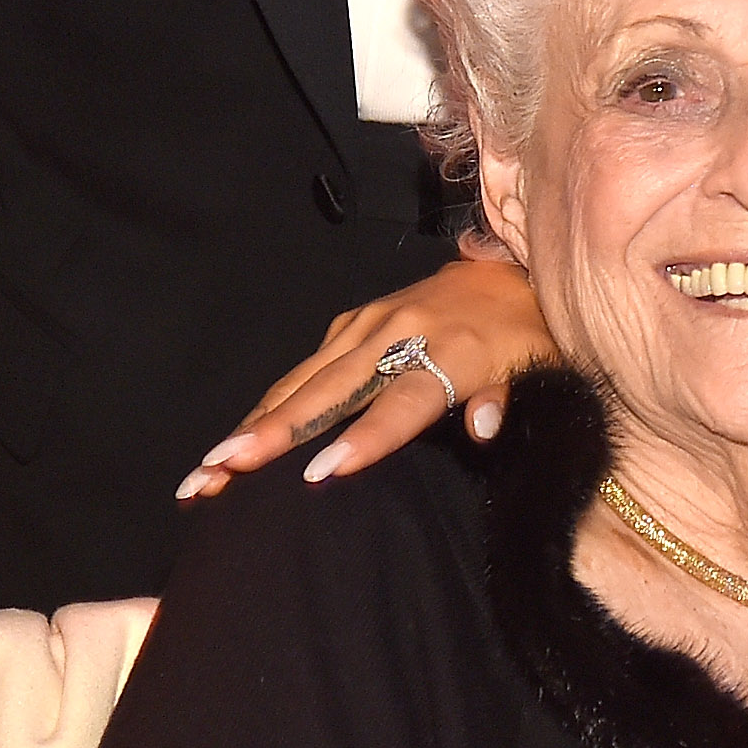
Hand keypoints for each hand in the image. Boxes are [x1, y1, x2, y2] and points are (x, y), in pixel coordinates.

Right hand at [178, 253, 552, 499]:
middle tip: (223, 470)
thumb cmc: (528, 337)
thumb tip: (482, 426)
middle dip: (273, 433)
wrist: (511, 275)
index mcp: (450, 352)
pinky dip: (265, 407)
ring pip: (301, 382)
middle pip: (329, 392)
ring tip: (207, 467)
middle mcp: (398, 334)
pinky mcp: (350, 325)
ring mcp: (367, 326)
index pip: (401, 404)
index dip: (364, 440)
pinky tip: (234, 441)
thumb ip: (509, 397)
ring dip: (252, 424)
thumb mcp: (540, 368)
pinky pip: (302, 372)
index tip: (323, 472)